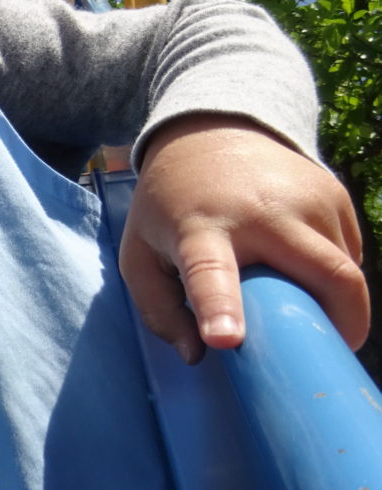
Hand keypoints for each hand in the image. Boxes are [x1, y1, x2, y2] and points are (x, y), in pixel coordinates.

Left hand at [118, 114, 368, 362]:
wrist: (210, 133)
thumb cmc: (169, 206)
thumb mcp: (140, 253)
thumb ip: (158, 310)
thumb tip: (198, 355)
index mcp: (199, 229)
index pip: (210, 271)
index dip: (221, 307)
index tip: (227, 339)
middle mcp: (262, 211)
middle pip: (327, 276)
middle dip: (341, 325)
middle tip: (323, 356)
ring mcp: (308, 199)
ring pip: (346, 270)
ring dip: (334, 301)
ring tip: (301, 305)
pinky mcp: (336, 195)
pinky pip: (348, 253)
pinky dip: (335, 275)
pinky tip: (303, 269)